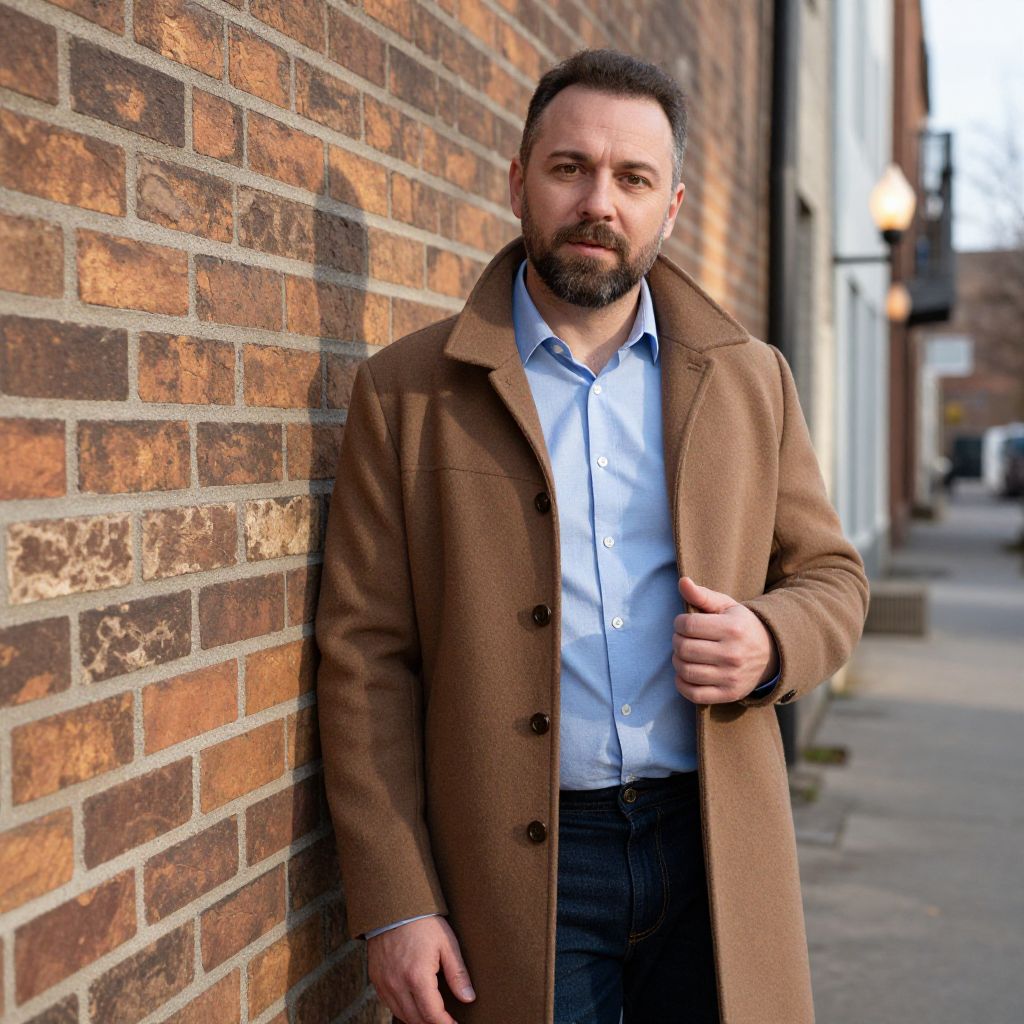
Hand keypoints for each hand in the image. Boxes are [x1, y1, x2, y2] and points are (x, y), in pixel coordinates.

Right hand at [367, 916, 475, 1023]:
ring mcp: (384, 983)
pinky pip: (390, 1004)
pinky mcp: (376, 979)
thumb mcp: (446, 944)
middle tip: (446, 1020)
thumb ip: (457, 974)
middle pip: (417, 1019)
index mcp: (417, 976)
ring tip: (433, 1014)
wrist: (393, 905)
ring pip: (402, 1015)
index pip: (432, 1015)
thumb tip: (468, 998)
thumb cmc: (423, 923)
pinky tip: (415, 1004)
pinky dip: (403, 1009)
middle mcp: (397, 984)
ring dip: (418, 1019)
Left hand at [672, 577, 778, 703]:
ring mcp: (731, 676)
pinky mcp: (729, 694)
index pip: (688, 625)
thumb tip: (682, 581)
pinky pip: (694, 694)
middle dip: (677, 641)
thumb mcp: (726, 606)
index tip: (683, 623)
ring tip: (684, 654)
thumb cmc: (741, 626)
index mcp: (732, 628)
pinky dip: (682, 684)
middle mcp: (732, 654)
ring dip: (677, 661)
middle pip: (684, 648)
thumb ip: (702, 595)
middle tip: (683, 639)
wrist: (771, 654)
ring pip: (686, 671)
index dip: (678, 623)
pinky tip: (685, 673)